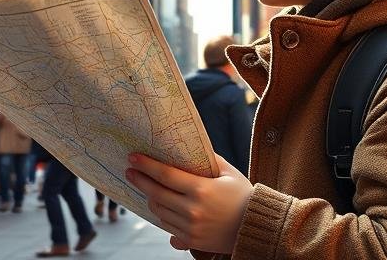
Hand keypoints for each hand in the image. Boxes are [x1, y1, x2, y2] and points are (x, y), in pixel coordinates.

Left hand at [126, 153, 252, 253]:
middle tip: (130, 171)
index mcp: (201, 189)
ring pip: (159, 212)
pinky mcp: (191, 241)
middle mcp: (193, 210)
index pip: (165, 175)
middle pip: (156, 194)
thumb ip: (208, 159)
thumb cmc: (242, 195)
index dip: (147, 165)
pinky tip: (160, 205)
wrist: (256, 226)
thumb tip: (189, 146)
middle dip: (140, 181)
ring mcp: (191, 228)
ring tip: (147, 187)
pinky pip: (167, 227)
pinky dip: (162, 215)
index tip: (133, 158)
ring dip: (150, 198)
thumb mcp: (228, 172)